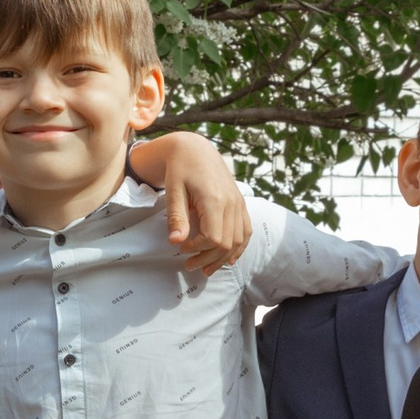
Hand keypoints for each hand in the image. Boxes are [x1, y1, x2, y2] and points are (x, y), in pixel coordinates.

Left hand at [130, 131, 250, 277]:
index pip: (213, 238)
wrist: (195, 149)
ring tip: (206, 269)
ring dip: (223, 258)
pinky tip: (228, 259)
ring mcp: (239, 203)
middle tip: (189, 265)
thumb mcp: (173, 190)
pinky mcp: (240, 203)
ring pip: (239, 241)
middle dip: (208, 259)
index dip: (197, 249)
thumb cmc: (180, 168)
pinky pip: (246, 231)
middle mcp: (232, 203)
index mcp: (215, 200)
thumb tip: (175, 242)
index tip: (181, 248)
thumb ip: (176, 217)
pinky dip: (239, 247)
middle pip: (227, 243)